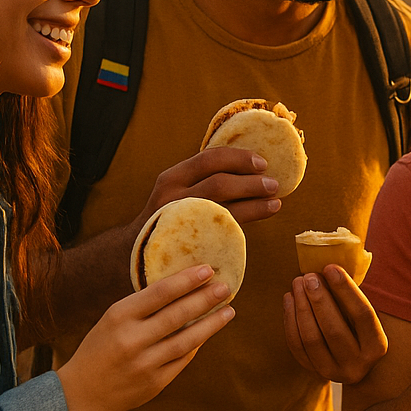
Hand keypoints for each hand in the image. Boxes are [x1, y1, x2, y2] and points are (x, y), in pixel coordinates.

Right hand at [56, 265, 233, 410]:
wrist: (79, 395)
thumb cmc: (100, 348)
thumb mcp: (112, 320)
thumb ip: (144, 307)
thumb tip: (186, 287)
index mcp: (119, 317)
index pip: (160, 293)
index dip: (186, 280)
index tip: (207, 269)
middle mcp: (132, 340)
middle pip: (177, 315)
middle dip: (205, 299)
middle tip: (226, 286)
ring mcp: (144, 364)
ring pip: (187, 340)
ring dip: (211, 324)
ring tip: (229, 310)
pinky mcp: (154, 383)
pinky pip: (183, 359)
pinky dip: (197, 344)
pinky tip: (208, 331)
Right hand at [136, 147, 281, 229]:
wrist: (135, 252)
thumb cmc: (169, 216)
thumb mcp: (177, 190)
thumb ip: (202, 179)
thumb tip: (251, 168)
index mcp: (173, 177)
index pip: (209, 158)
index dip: (239, 158)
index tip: (262, 162)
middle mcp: (173, 196)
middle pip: (219, 183)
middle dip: (251, 183)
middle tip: (273, 184)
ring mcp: (179, 220)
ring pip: (223, 208)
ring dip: (254, 203)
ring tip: (275, 202)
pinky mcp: (187, 241)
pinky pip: (221, 231)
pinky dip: (245, 223)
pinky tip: (261, 217)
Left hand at [283, 265, 389, 383]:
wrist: (354, 364)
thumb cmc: (361, 330)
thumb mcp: (366, 317)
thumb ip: (353, 297)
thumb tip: (331, 266)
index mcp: (377, 347)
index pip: (362, 315)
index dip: (346, 290)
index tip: (330, 268)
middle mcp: (357, 364)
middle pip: (334, 330)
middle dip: (319, 300)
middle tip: (308, 276)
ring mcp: (333, 371)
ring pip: (311, 339)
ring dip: (301, 307)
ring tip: (297, 283)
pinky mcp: (313, 372)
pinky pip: (297, 346)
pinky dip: (290, 320)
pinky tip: (289, 299)